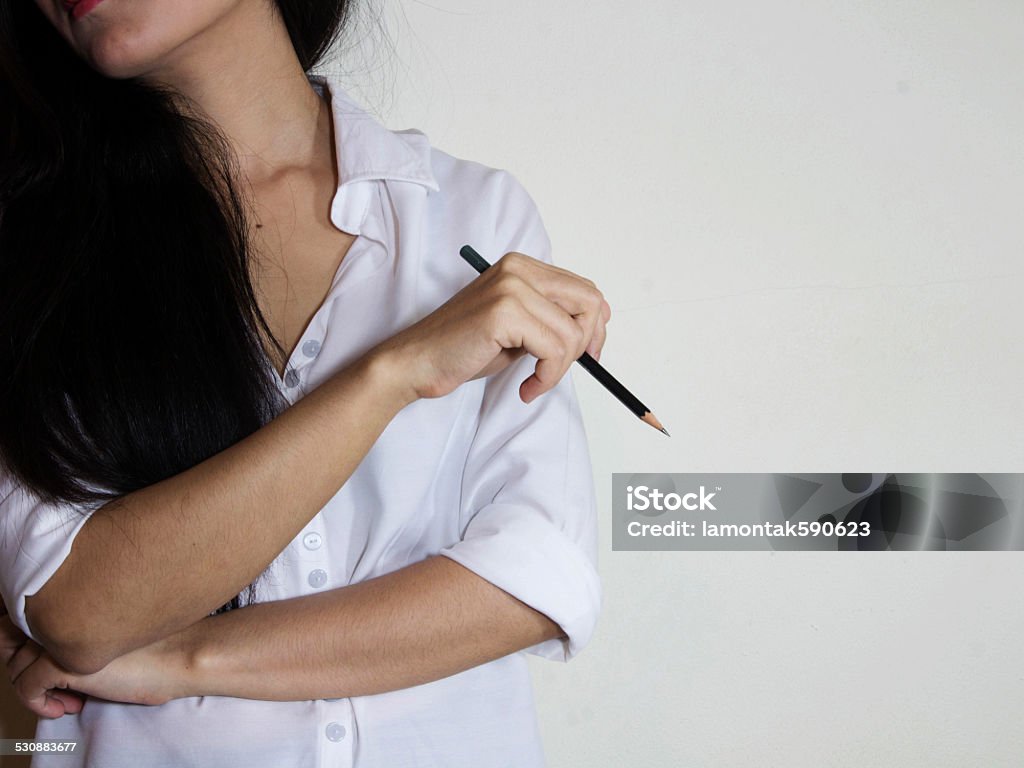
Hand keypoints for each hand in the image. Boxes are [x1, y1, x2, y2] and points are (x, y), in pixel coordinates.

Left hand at [3, 609, 190, 717]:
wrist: (181, 654)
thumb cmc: (157, 643)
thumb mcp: (113, 629)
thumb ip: (83, 626)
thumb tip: (49, 649)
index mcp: (74, 597)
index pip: (24, 617)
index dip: (32, 644)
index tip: (54, 664)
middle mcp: (61, 611)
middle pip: (10, 639)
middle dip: (27, 667)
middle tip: (57, 685)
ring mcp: (59, 635)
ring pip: (15, 667)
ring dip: (34, 689)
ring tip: (67, 698)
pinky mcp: (61, 662)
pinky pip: (24, 688)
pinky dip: (38, 704)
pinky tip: (66, 706)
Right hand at [372, 251, 610, 404]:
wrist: (416, 362)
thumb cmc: (463, 348)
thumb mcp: (517, 327)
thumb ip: (550, 319)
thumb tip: (595, 332)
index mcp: (522, 267)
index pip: (584, 289)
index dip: (594, 326)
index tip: (586, 355)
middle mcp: (518, 269)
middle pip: (590, 302)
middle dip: (586, 344)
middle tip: (561, 370)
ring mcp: (511, 287)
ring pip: (572, 334)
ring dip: (559, 370)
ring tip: (534, 382)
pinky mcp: (503, 312)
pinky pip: (553, 350)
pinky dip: (546, 377)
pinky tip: (526, 387)